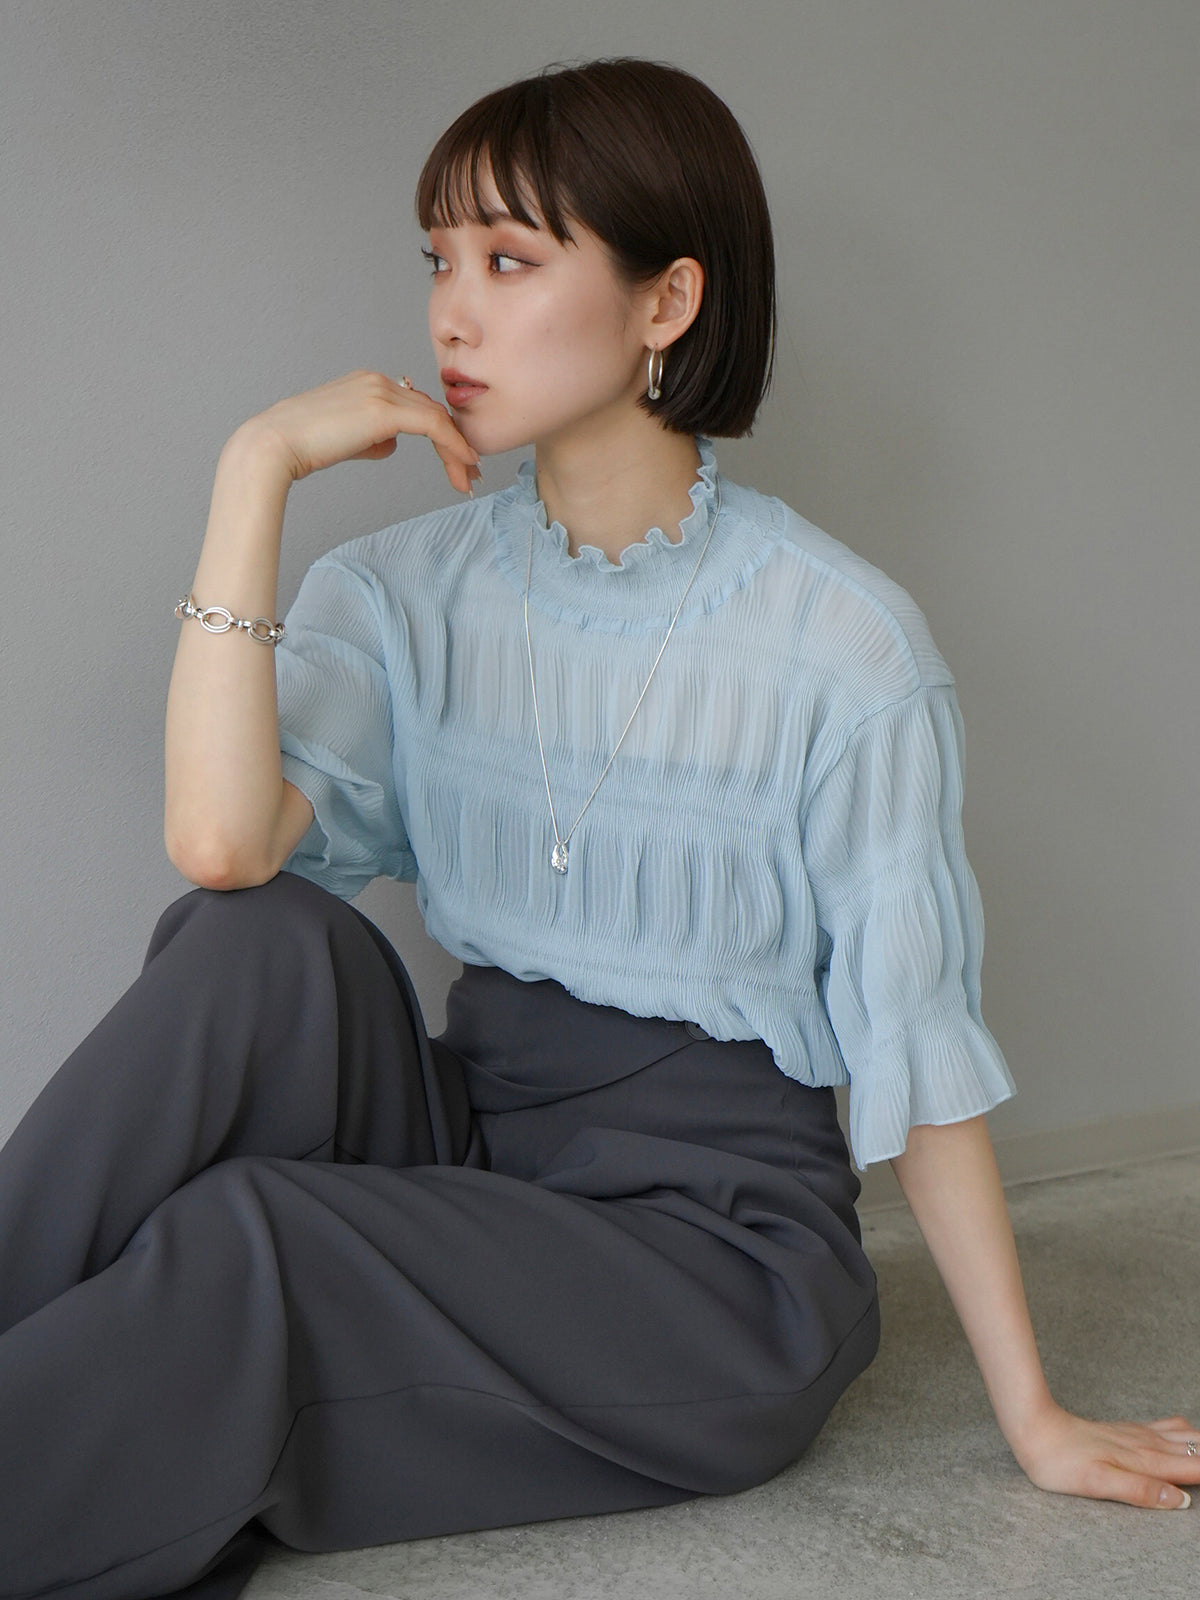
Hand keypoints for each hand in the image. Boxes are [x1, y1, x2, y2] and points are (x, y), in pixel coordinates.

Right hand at [238, 369, 481, 492]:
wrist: (274, 445)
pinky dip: (454, 445)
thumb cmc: (300, 447)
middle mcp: (378, 380)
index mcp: (367, 383)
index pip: (415, 407)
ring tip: (468, 479)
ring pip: (436, 419)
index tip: (455, 460)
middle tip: (470, 473)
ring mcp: (382, 391)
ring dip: (457, 451)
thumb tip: (391, 445)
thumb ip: (371, 438)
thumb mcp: (343, 440)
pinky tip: (466, 463)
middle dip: (454, 444)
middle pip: (430, 412)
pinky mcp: (385, 410)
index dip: (439, 434)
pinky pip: (434, 425)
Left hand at [1012, 1401, 1198, 1508]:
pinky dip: (1187, 1433)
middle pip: (1195, 1449)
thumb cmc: (1060, 1462)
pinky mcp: (1126, 1430)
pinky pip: (1167, 1427)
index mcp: (1144, 1461)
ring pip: (1184, 1435)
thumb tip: (1181, 1499)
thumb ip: (1140, 1490)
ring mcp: (1137, 1435)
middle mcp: (1146, 1445)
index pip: (1194, 1468)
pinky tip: (1186, 1435)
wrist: (1035, 1429)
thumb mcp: (1098, 1483)